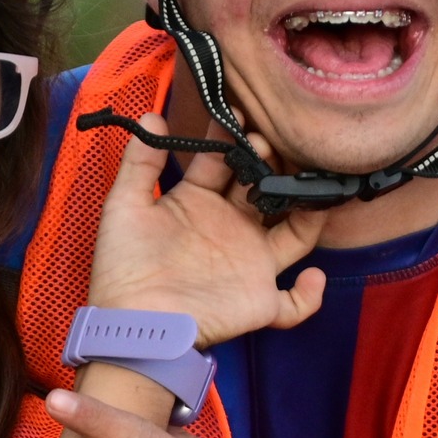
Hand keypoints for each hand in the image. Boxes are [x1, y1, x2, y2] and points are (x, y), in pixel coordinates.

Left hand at [87, 114, 325, 346]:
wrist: (133, 323)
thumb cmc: (125, 267)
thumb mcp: (124, 208)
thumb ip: (140, 163)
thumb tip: (152, 116)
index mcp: (198, 203)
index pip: (223, 161)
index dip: (232, 138)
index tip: (239, 114)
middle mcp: (230, 228)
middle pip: (265, 187)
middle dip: (272, 163)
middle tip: (268, 143)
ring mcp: (249, 264)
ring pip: (295, 233)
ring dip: (307, 209)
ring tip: (307, 185)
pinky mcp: (259, 302)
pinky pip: (294, 304)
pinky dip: (310, 294)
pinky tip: (313, 276)